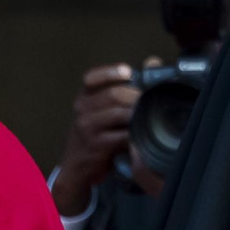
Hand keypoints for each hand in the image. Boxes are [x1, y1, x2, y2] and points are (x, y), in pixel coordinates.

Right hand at [50, 61, 147, 214]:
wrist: (76, 168)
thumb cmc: (95, 135)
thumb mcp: (102, 112)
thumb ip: (125, 88)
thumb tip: (153, 62)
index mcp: (84, 97)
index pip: (92, 77)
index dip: (110, 72)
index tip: (128, 72)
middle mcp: (82, 109)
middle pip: (113, 94)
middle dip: (137, 96)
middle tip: (154, 100)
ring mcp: (87, 128)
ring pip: (118, 114)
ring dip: (139, 115)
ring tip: (153, 117)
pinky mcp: (96, 146)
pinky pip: (121, 136)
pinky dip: (135, 135)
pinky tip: (144, 135)